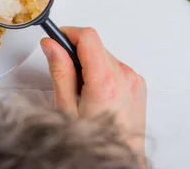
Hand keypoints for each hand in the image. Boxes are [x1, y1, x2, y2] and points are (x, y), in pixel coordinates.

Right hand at [40, 27, 146, 165]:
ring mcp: (134, 81)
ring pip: (104, 55)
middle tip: (66, 76)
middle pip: (95, 45)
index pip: (88, 37)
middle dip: (76, 53)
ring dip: (89, 64)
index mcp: (105, 81)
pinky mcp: (137, 85)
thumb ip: (60, 71)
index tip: (56, 40)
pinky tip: (96, 93)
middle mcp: (124, 77)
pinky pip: (115, 66)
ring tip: (82, 91)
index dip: (68, 34)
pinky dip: (102, 72)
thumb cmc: (93, 141)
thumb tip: (51, 46)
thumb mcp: (66, 107)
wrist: (118, 162)